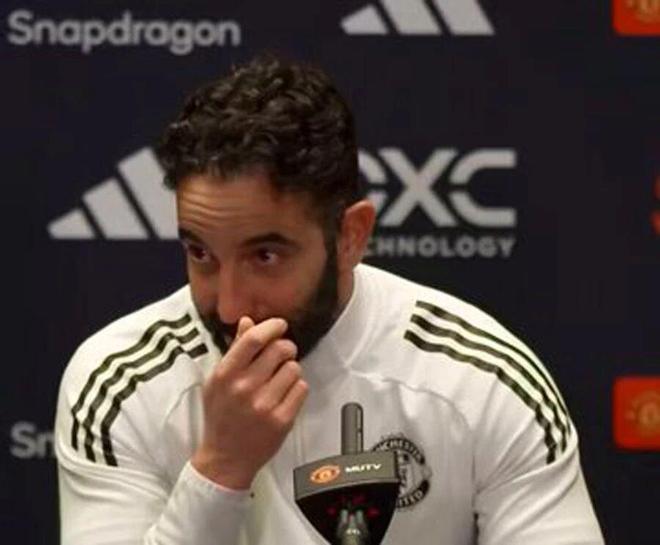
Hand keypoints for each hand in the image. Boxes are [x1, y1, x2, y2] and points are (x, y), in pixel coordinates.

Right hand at [191, 316, 307, 489]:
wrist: (225, 458)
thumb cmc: (221, 416)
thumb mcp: (218, 381)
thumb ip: (234, 350)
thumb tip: (248, 322)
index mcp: (225, 375)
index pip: (253, 339)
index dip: (271, 326)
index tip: (280, 325)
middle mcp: (244, 388)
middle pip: (280, 350)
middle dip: (286, 348)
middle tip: (283, 355)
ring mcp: (264, 405)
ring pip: (294, 368)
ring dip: (291, 370)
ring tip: (280, 381)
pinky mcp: (282, 420)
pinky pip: (302, 388)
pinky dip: (297, 388)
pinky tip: (285, 395)